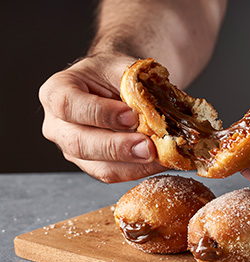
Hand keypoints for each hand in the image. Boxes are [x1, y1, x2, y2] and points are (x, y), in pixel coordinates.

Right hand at [39, 53, 166, 182]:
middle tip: (149, 147)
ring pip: (98, 167)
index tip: (131, 116)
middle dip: (118, 148)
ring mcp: (72, 149)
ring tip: (161, 156)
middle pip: (80, 144)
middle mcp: (58, 125)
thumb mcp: (120, 66)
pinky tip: (158, 161)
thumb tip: (156, 111)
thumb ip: (134, 84)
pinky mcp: (91, 164)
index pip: (68, 105)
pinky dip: (138, 170)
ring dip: (133, 165)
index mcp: (56, 92)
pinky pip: (113, 174)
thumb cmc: (110, 73)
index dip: (101, 113)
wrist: (109, 85)